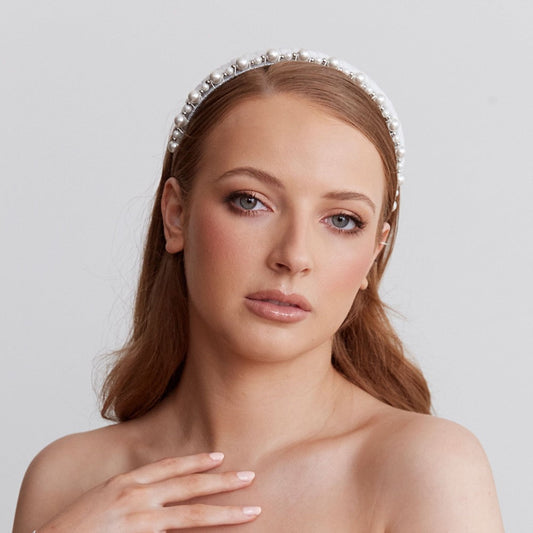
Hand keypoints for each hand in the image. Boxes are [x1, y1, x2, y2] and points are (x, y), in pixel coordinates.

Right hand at [37, 452, 260, 530]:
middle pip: (189, 486)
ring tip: (250, 511)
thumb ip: (129, 492)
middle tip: (250, 477)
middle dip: (222, 482)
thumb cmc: (71, 528)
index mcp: (125, 482)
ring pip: (191, 515)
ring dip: (224, 514)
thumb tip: (156, 492)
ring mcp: (138, 520)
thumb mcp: (101, 499)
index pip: (169, 466)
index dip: (196, 461)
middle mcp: (135, 496)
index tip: (219, 456)